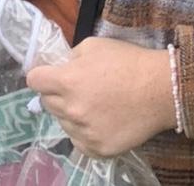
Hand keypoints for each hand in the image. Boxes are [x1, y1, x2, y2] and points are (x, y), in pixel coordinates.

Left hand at [26, 37, 175, 157]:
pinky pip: (78, 141)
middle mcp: (71, 109)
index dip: (40, 75)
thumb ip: (71, 58)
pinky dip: (83, 133)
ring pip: (63, 122)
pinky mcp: (98, 149)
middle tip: (75, 88)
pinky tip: (96, 122)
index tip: (48, 75)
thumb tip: (62, 68)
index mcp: (67, 80)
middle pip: (47, 102)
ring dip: (70, 113)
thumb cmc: (127, 61)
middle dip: (56, 93)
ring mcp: (84, 132)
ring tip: (91, 105)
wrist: (159, 89)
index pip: (34, 80)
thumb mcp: (94, 45)